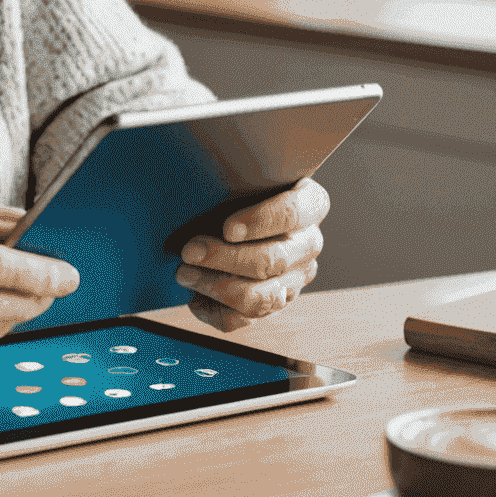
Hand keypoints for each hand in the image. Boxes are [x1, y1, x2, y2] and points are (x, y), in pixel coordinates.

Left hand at [173, 178, 328, 332]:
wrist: (235, 214)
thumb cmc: (238, 190)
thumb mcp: (242, 176)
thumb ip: (232, 178)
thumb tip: (192, 184)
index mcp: (311, 204)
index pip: (292, 214)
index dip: (260, 223)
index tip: (227, 228)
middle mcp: (308, 244)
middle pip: (273, 260)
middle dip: (225, 259)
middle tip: (189, 251)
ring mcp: (294, 279)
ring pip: (262, 297)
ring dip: (217, 287)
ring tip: (184, 273)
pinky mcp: (274, 304)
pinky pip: (247, 319)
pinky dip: (216, 311)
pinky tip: (195, 297)